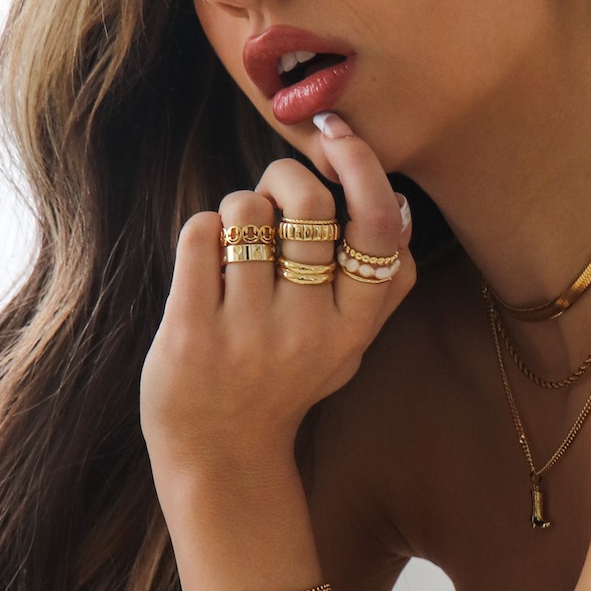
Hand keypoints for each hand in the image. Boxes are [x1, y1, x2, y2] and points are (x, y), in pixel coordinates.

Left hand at [139, 113, 415, 496]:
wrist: (220, 454)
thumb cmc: (286, 379)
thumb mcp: (350, 343)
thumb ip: (379, 284)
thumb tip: (400, 203)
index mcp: (354, 325)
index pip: (377, 227)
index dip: (363, 166)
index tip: (337, 135)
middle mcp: (308, 329)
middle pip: (309, 202)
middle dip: (284, 177)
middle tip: (272, 199)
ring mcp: (248, 333)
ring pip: (247, 209)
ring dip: (238, 206)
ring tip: (236, 239)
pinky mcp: (191, 333)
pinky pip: (200, 233)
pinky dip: (203, 228)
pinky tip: (207, 256)